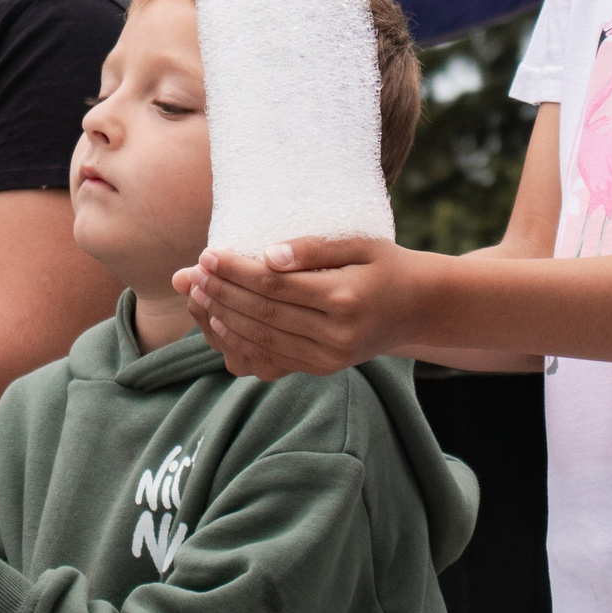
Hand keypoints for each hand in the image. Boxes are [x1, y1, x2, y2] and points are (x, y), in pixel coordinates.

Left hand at [175, 235, 423, 378]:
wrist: (418, 307)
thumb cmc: (385, 265)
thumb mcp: (359, 243)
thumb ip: (313, 247)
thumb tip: (266, 256)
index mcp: (344, 298)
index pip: (275, 286)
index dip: (237, 271)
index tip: (208, 254)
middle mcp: (336, 335)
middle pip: (264, 315)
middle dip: (223, 294)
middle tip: (193, 274)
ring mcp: (329, 358)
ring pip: (263, 340)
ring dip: (224, 319)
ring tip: (197, 295)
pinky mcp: (323, 369)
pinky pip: (273, 359)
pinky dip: (241, 343)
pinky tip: (218, 324)